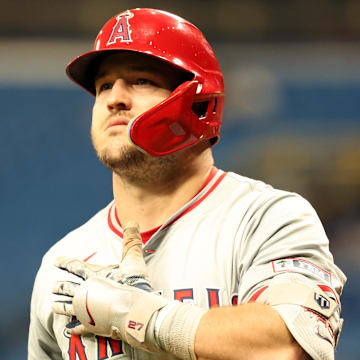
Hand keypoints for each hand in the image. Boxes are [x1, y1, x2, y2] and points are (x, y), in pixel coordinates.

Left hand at [52, 221, 205, 357]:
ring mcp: (88, 310)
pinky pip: (80, 327)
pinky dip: (74, 328)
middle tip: (53, 287)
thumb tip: (132, 221)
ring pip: (71, 307)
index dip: (66, 262)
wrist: (134, 311)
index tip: (56, 261)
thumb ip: (131, 241)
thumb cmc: (134, 284)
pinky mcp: (93, 325)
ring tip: (53, 306)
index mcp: (95, 276)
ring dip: (62, 306)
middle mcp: (87, 292)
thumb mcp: (133, 260)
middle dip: (61, 287)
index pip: (76, 266)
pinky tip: (68, 329)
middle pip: (70, 288)